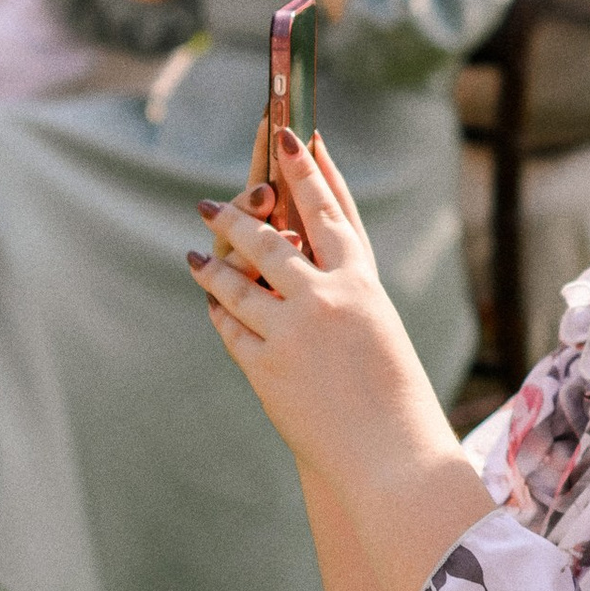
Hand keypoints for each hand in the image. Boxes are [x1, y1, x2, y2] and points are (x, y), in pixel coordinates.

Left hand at [188, 132, 448, 478]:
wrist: (391, 454)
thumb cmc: (395, 396)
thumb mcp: (378, 330)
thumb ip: (343, 295)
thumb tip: (304, 267)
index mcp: (363, 284)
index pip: (330, 211)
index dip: (309, 171)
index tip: (293, 135)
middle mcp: (327, 297)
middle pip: (273, 237)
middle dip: (241, 212)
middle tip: (214, 198)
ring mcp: (293, 330)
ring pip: (239, 280)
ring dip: (213, 261)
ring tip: (194, 248)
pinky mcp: (267, 365)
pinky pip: (231, 326)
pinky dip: (219, 311)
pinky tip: (209, 301)